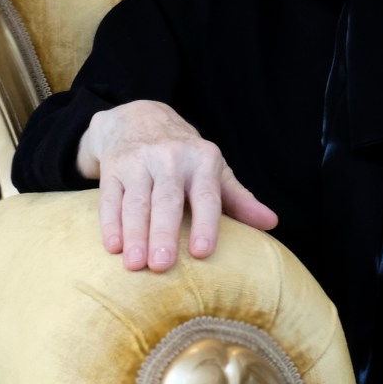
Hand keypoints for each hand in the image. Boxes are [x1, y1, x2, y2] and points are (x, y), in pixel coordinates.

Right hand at [76, 99, 278, 272]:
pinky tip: (113, 247)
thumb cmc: (184, 155)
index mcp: (202, 160)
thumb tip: (272, 223)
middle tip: (162, 265)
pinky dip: (111, 223)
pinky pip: (111, 198)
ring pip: (137, 201)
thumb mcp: (214, 169)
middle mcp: (171, 158)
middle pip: (167, 199)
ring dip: (135, 233)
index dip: (206, 223)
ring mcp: (140, 161)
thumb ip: (240, 199)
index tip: (202, 252)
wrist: (138, 118)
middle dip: (165, 232)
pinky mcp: (114, 167)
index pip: (206, 195)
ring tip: (135, 264)